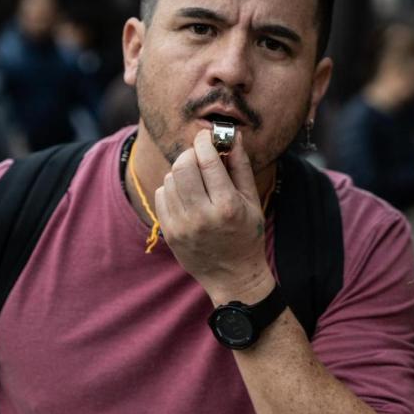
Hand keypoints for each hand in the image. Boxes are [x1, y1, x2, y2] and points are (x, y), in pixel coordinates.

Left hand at [155, 128, 273, 304]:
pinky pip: (161, 194)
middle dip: (190, 153)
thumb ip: (240, 166)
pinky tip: (187, 195)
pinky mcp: (169, 232)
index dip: (205, 141)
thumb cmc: (248, 235)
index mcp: (227, 206)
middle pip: (182, 166)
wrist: (233, 276)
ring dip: (182, 171)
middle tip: (199, 155)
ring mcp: (182, 226)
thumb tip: (232, 136)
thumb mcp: (251, 200)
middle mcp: (202, 216)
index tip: (207, 136)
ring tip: (196, 179)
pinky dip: (172, 188)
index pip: (208, 160)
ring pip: (170, 178)